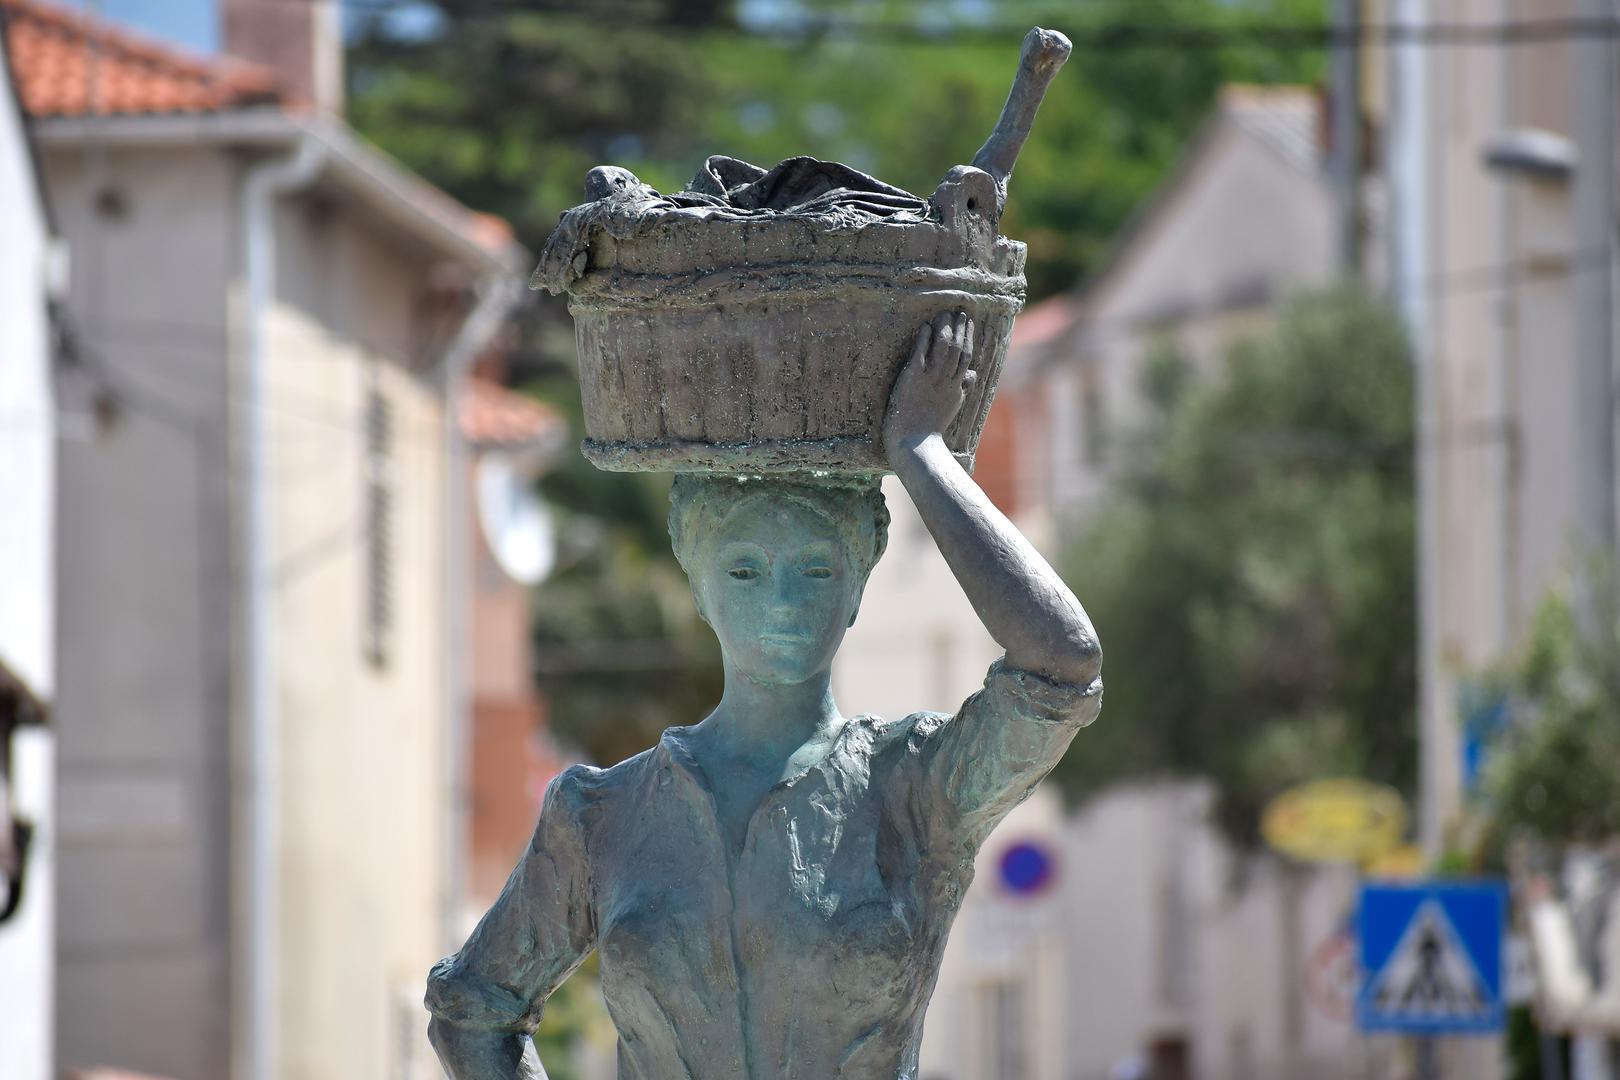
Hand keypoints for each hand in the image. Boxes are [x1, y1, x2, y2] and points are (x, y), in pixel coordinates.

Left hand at [883, 312, 976, 461]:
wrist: (916, 445)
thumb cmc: (929, 430)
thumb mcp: (950, 407)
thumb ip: (962, 389)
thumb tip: (973, 376)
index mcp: (955, 387)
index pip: (966, 357)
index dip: (968, 337)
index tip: (967, 322)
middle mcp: (945, 381)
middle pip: (957, 349)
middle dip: (959, 328)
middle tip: (959, 311)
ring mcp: (930, 379)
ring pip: (943, 349)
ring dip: (944, 329)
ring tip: (944, 314)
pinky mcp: (912, 379)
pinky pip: (921, 355)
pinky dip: (924, 340)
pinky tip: (925, 327)